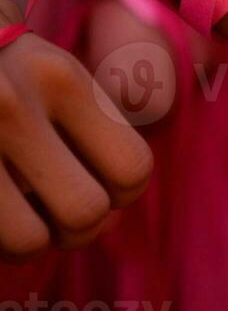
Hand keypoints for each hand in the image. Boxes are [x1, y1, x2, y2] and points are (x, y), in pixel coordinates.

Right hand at [0, 0, 152, 260]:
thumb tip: (111, 203)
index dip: (117, 193)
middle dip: (73, 228)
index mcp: (60, 78)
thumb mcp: (45, 69)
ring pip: (30, 241)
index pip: (132, 167)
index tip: (92, 185)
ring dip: (23, 241)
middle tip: (49, 215)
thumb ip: (83, 120)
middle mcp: (15, 106)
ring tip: (9, 218)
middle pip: (87, 213)